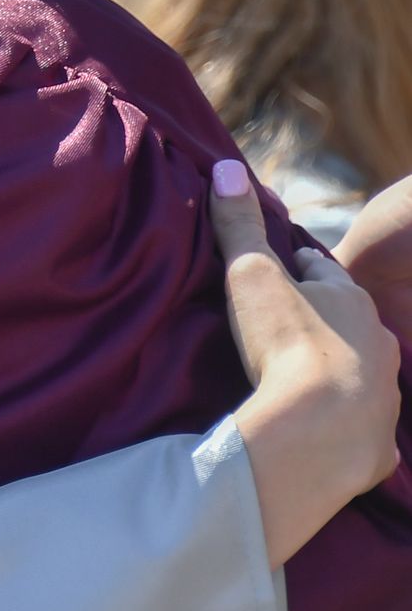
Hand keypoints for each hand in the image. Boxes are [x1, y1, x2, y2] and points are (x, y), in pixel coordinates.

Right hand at [211, 159, 401, 567]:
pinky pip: (361, 428)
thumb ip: (239, 222)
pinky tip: (317, 428)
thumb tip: (227, 166)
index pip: (320, 272)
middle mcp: (379, 343)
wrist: (316, 433)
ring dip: (334, 373)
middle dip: (320, 322)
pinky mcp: (379, 444)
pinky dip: (342, 424)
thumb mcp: (250, 273)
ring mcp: (384, 397)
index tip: (276, 272)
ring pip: (360, 374)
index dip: (296, 269)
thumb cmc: (286, 344)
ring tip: (295, 380)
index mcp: (350, 300)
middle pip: (346, 323)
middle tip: (282, 327)